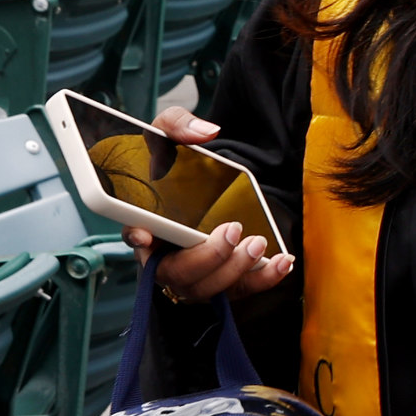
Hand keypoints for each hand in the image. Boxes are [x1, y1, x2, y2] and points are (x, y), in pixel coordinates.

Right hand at [128, 112, 293, 302]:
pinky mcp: (223, 279)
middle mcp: (166, 256)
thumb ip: (177, 126)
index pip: (134, 236)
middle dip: (206, 257)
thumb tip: (205, 132)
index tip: (145, 234)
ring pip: (207, 288)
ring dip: (234, 270)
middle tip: (232, 229)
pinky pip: (240, 290)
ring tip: (258, 244)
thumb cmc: (178, 165)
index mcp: (146, 224)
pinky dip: (263, 279)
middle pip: (177, 272)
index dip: (137, 239)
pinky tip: (281, 262)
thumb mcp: (169, 135)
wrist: (207, 184)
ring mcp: (194, 272)